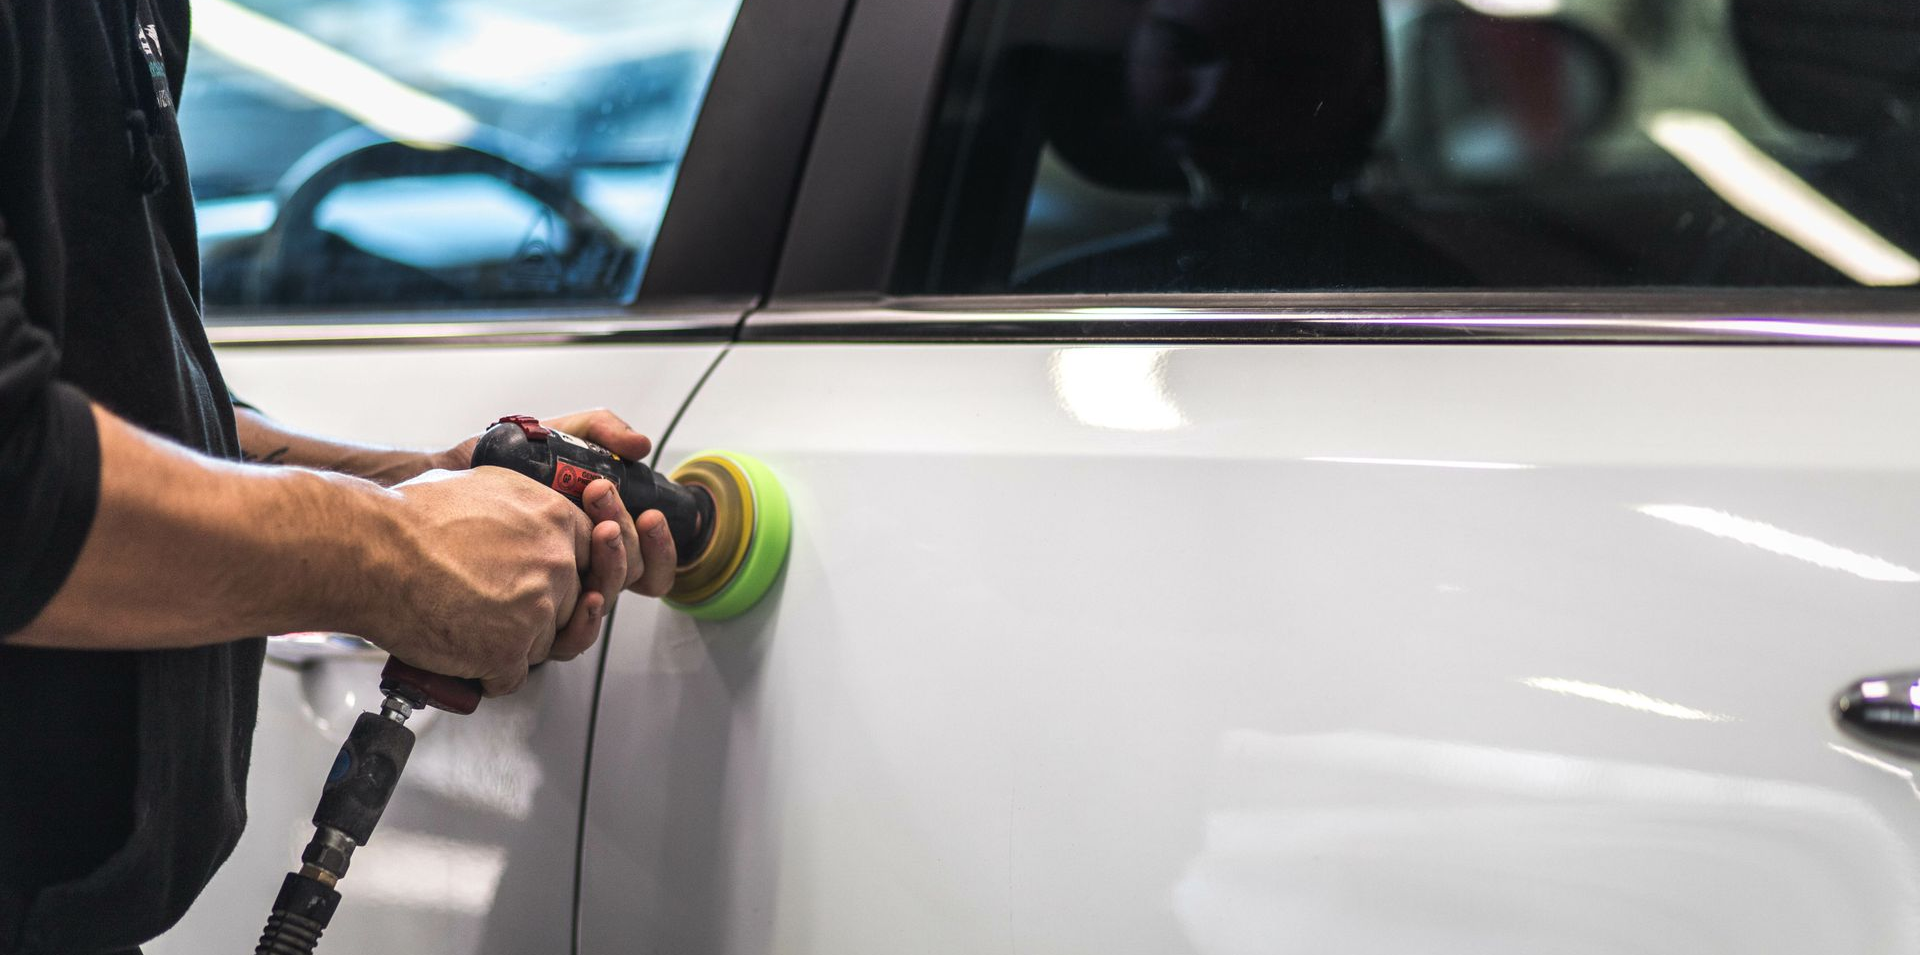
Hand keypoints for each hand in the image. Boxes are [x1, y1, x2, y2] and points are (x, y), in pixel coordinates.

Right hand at [364, 466, 592, 695]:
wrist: (371, 552)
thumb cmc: (409, 519)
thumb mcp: (484, 485)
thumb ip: (524, 505)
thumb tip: (531, 517)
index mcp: (554, 518)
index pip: (592, 556)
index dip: (566, 575)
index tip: (549, 584)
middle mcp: (555, 562)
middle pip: (569, 604)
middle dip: (537, 612)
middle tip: (496, 608)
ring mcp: (537, 609)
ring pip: (542, 644)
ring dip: (511, 645)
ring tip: (471, 627)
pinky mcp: (509, 650)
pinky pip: (512, 678)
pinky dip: (488, 676)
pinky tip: (466, 658)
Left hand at [436, 409, 677, 634]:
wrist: (451, 478)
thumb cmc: (507, 461)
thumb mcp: (559, 436)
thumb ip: (602, 431)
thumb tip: (641, 447)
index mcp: (600, 538)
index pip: (649, 559)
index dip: (660, 545)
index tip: (649, 515)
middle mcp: (584, 569)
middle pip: (633, 576)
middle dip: (627, 537)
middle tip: (603, 496)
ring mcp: (559, 595)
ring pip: (607, 601)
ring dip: (612, 565)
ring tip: (600, 528)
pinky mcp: (531, 620)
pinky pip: (571, 638)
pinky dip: (585, 619)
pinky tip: (582, 593)